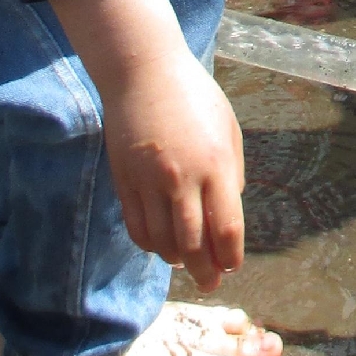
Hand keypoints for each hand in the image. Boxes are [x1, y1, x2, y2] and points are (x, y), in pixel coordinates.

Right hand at [99, 48, 246, 289]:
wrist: (144, 72)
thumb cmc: (194, 96)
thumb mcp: (227, 129)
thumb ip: (231, 174)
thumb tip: (228, 213)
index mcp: (215, 164)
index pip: (226, 229)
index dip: (230, 256)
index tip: (231, 266)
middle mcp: (182, 178)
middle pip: (194, 245)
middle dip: (205, 272)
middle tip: (210, 284)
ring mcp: (149, 181)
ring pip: (162, 242)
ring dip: (176, 260)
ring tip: (186, 264)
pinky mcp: (124, 180)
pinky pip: (137, 227)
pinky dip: (150, 244)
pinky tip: (160, 245)